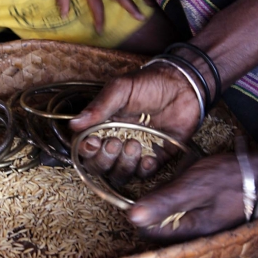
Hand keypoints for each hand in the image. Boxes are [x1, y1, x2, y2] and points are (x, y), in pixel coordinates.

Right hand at [69, 64, 200, 183]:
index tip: (93, 142)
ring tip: (134, 144)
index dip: (86, 151)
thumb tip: (73, 124)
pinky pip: (144, 174)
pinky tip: (148, 157)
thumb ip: (99, 107)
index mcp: (102, 127)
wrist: (183, 86)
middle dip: (104, 160)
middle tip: (116, 143)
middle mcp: (115, 143)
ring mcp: (135, 153)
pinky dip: (143, 169)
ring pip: (119, 174)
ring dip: (124, 165)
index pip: (85, 148)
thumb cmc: (149, 84)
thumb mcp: (120, 90)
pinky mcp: (155, 158)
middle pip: (99, 167)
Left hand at [129, 153, 257, 241]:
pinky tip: (190, 179)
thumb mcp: (192, 186)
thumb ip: (163, 203)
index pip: (148, 231)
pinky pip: (184, 208)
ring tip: (183, 175)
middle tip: (170, 179)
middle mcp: (195, 235)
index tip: (144, 189)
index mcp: (190, 232)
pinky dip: (182, 193)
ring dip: (170, 194)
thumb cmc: (230, 178)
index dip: (141, 209)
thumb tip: (132, 217)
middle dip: (158, 199)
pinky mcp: (207, 216)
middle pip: (159, 222)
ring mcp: (202, 226)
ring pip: (171, 213)